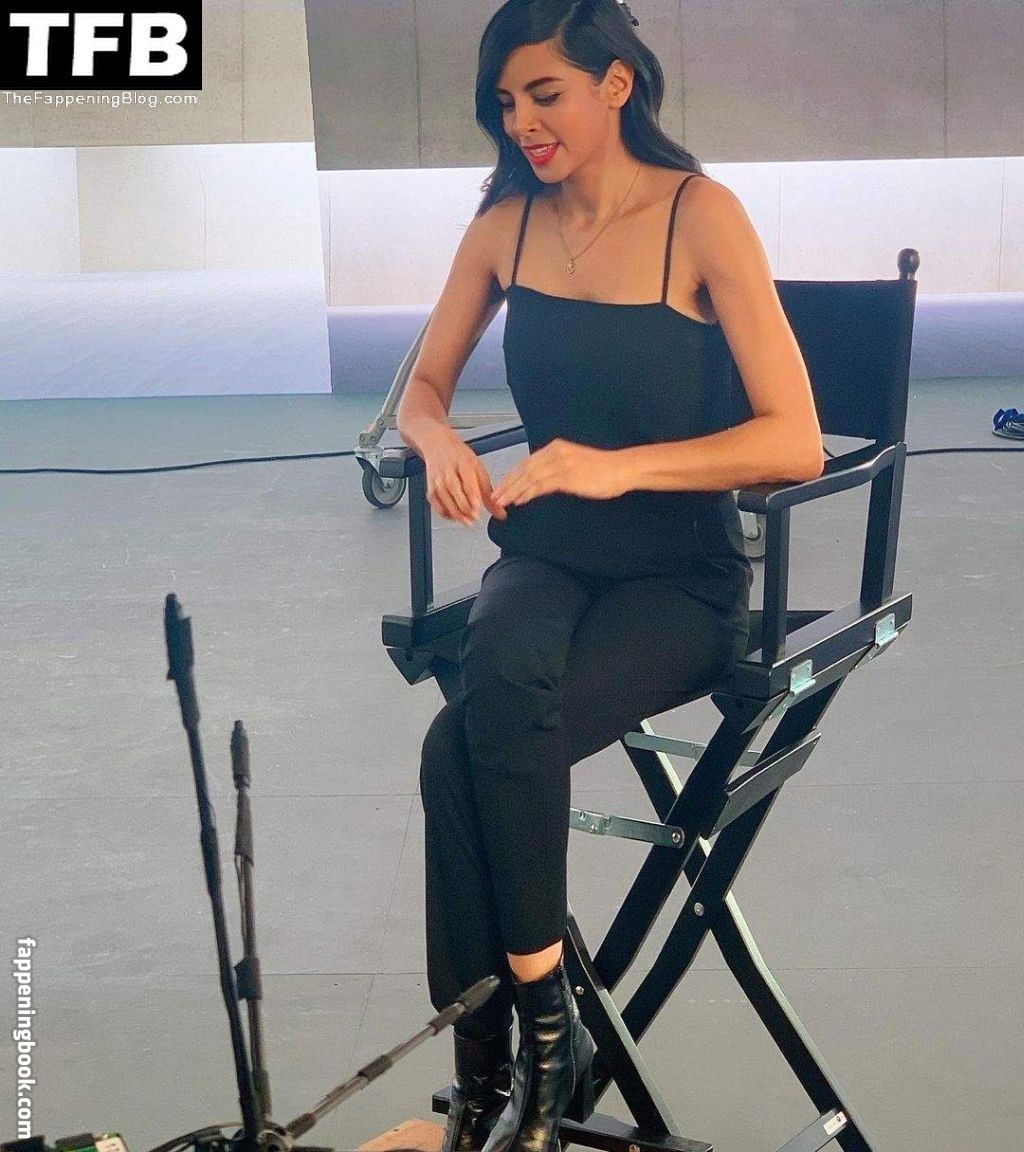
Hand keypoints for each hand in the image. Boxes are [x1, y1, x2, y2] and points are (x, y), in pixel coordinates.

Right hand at [422, 431, 503, 525]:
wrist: (438, 446)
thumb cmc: (460, 458)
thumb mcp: (478, 470)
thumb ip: (489, 493)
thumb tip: (500, 513)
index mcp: (463, 464)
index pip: (468, 483)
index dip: (473, 499)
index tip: (478, 511)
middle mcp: (448, 472)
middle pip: (456, 494)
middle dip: (466, 509)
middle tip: (475, 518)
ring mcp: (438, 481)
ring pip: (446, 501)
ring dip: (457, 515)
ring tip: (467, 521)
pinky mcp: (430, 489)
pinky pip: (437, 506)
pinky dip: (446, 514)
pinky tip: (454, 517)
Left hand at [491, 438, 630, 510]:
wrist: (623, 468)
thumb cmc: (603, 469)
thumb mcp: (575, 464)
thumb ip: (557, 469)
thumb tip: (541, 482)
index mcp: (555, 448)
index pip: (527, 462)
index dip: (512, 476)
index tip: (500, 487)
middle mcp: (555, 452)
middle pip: (524, 469)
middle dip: (507, 484)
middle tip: (494, 497)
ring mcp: (561, 463)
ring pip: (529, 477)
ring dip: (513, 491)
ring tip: (502, 502)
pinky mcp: (567, 476)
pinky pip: (541, 485)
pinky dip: (528, 493)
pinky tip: (519, 501)